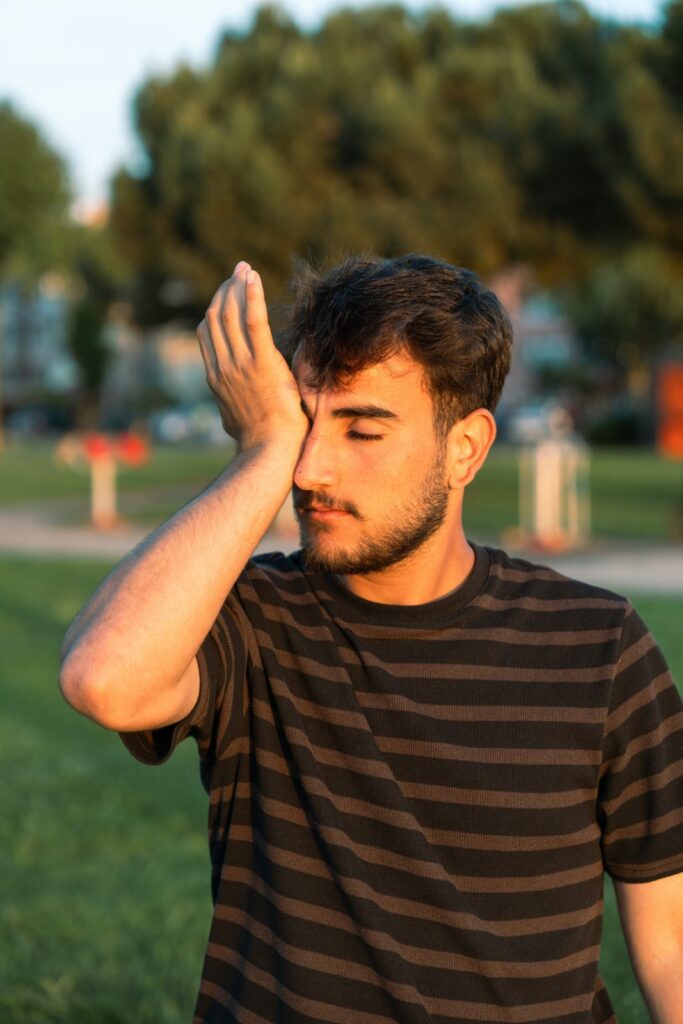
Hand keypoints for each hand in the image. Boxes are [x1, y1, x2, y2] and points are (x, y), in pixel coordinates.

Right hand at [197, 262, 308, 455]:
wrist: (269, 451)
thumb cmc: (258, 440)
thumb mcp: (234, 418)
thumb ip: (229, 404)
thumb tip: (227, 407)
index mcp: (215, 377)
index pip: (207, 333)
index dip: (215, 308)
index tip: (227, 292)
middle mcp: (223, 366)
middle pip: (217, 317)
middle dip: (226, 290)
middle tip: (238, 271)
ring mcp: (241, 364)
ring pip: (232, 315)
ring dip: (238, 287)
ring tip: (245, 269)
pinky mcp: (263, 363)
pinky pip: (254, 322)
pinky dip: (252, 296)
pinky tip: (254, 278)